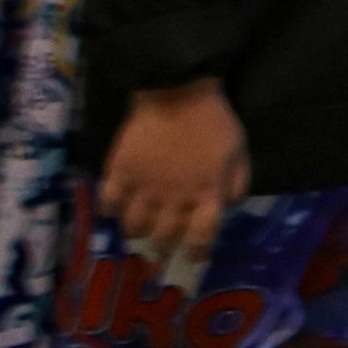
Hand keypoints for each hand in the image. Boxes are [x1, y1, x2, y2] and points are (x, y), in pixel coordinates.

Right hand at [104, 80, 248, 274]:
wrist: (177, 92)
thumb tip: (227, 207)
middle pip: (165, 238)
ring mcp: (145, 187)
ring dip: (137, 231)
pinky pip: (108, 202)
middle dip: (165, 245)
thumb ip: (236, 183)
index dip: (197, 252)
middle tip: (163, 242)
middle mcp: (174, 198)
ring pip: (133, 227)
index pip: (202, 237)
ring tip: (139, 225)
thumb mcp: (238, 151)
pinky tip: (116, 204)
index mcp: (206, 194)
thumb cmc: (213, 121)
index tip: (194, 255)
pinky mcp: (120, 172)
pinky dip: (110, 208)